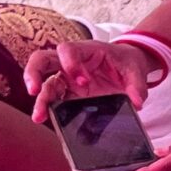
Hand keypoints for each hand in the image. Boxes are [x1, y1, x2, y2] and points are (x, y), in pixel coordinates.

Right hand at [27, 37, 154, 121]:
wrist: (127, 67)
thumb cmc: (126, 62)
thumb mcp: (136, 70)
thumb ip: (137, 85)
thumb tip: (137, 102)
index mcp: (85, 50)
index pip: (67, 50)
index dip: (70, 63)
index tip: (83, 80)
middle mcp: (70, 63)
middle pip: (42, 60)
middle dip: (34, 73)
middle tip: (33, 90)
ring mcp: (67, 79)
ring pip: (46, 84)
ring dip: (40, 99)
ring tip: (38, 117)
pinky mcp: (70, 93)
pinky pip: (56, 100)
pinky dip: (50, 109)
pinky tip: (47, 120)